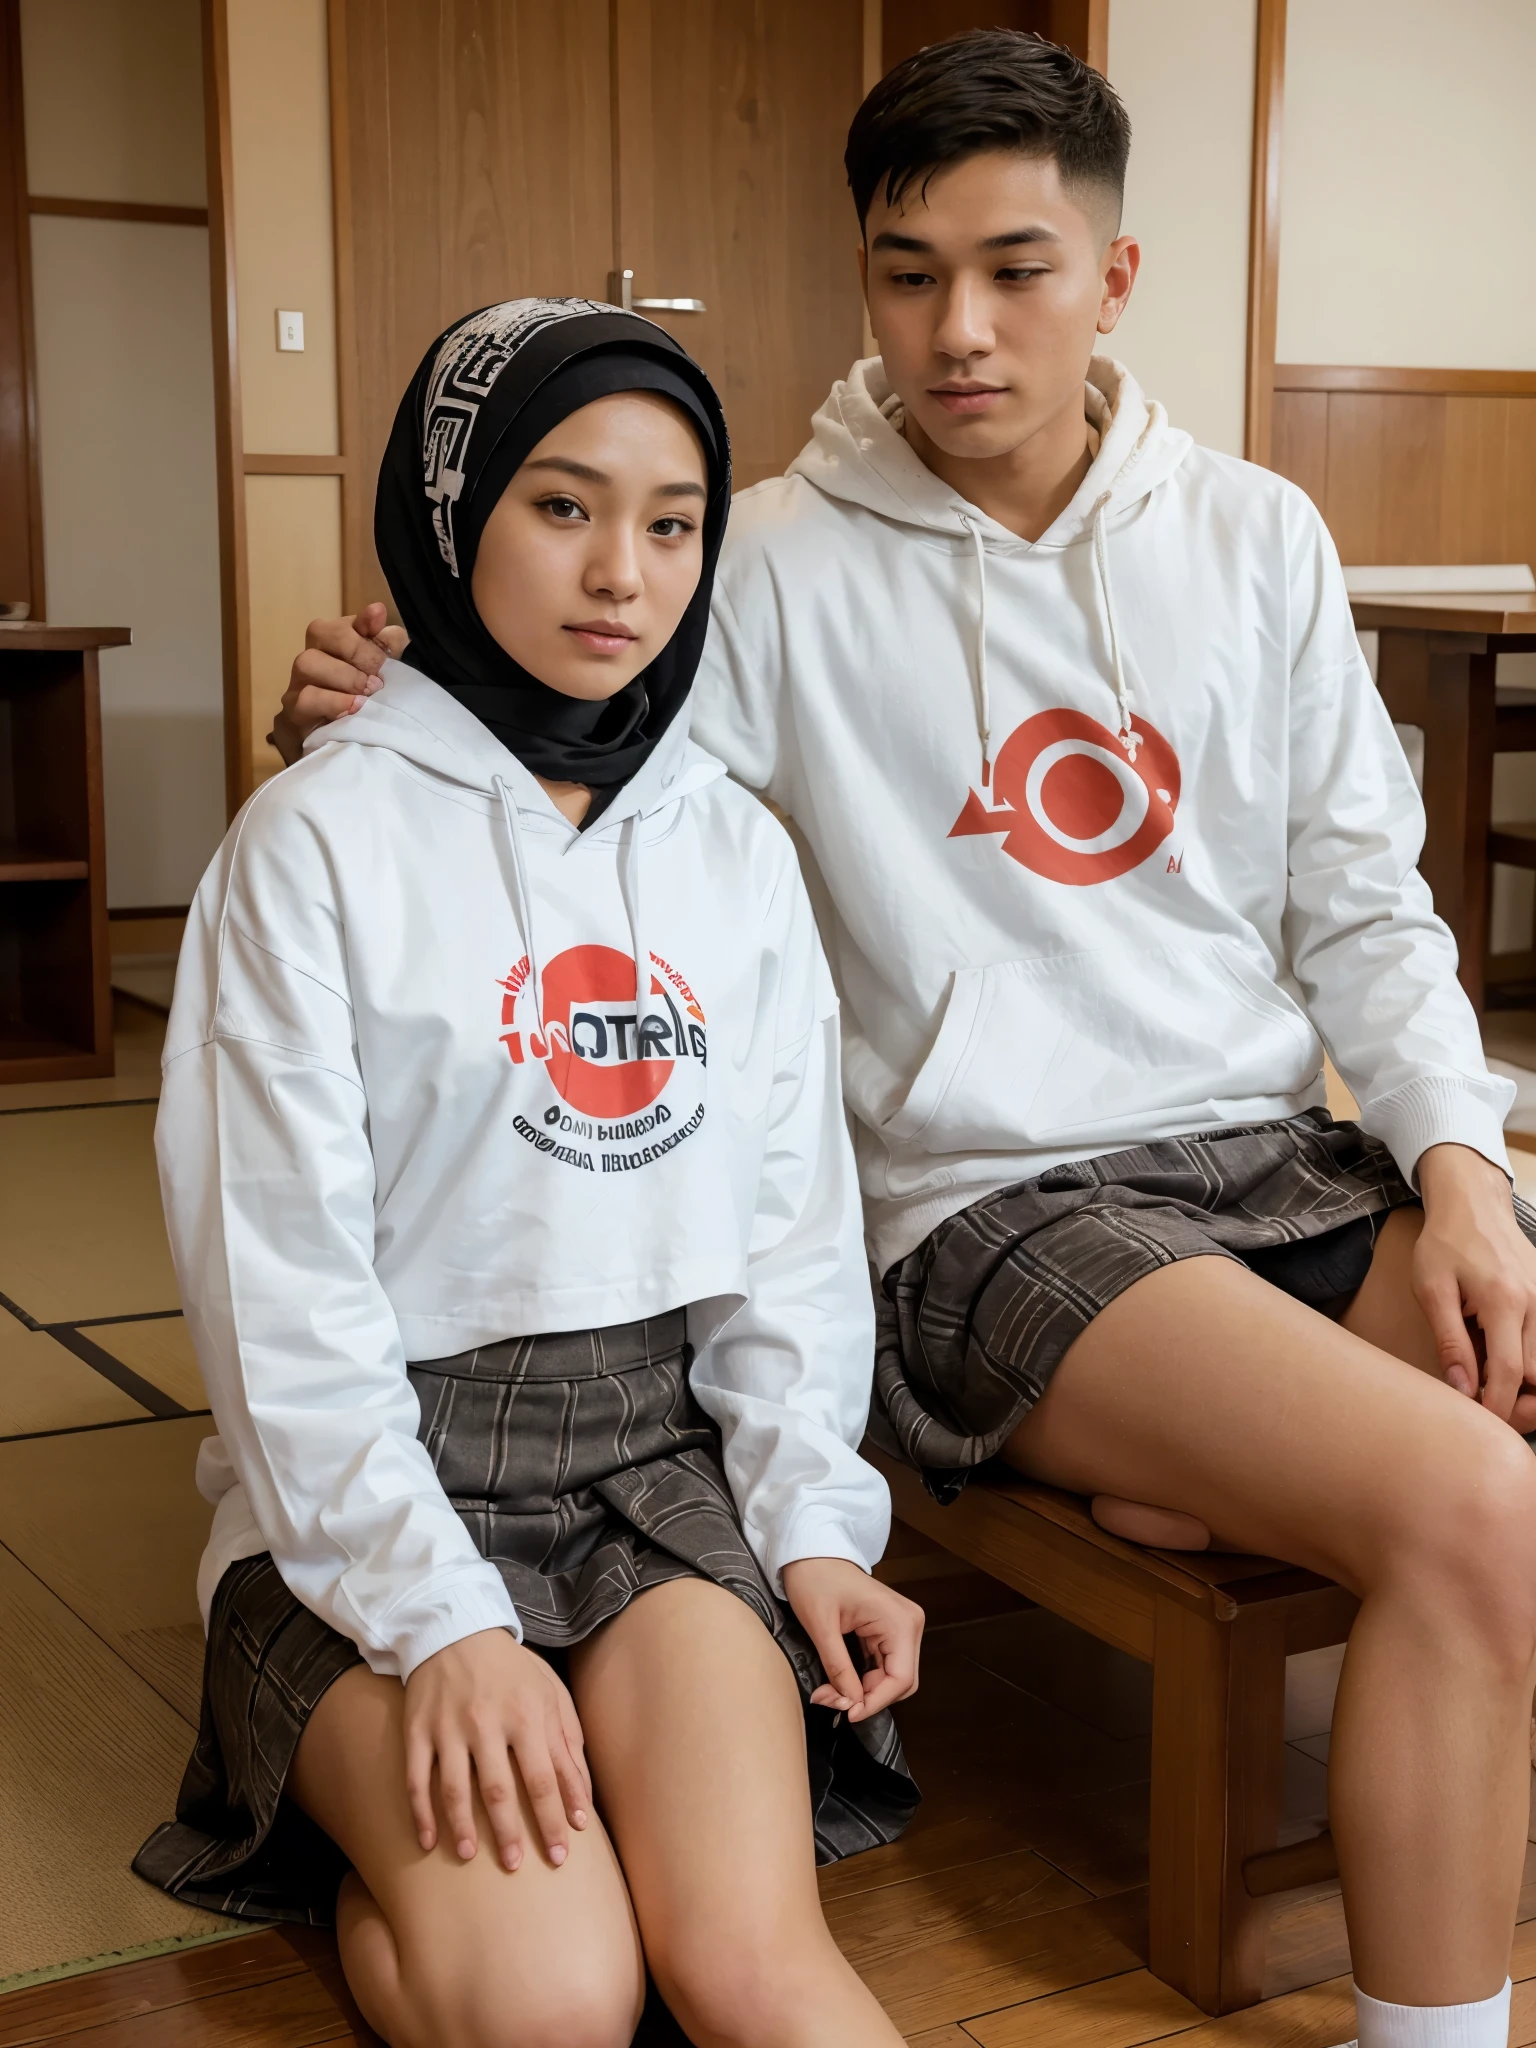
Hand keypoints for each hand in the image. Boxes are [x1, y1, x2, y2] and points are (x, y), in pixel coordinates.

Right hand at [268, 602, 406, 765]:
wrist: (354, 751)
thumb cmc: (372, 707)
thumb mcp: (387, 674)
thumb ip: (385, 643)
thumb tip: (377, 612)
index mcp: (336, 644)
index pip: (341, 621)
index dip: (362, 624)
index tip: (383, 634)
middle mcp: (314, 658)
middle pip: (319, 632)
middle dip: (355, 650)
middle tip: (379, 676)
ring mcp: (299, 685)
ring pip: (307, 662)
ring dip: (343, 676)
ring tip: (368, 694)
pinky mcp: (292, 715)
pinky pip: (304, 700)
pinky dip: (331, 702)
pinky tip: (353, 709)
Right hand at [402, 1627, 590, 1872]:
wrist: (456, 1629)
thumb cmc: (512, 1670)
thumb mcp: (551, 1694)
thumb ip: (569, 1744)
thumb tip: (582, 1800)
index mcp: (526, 1713)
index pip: (544, 1778)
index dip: (554, 1818)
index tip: (562, 1853)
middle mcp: (486, 1722)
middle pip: (498, 1790)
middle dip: (509, 1833)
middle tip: (516, 1867)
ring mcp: (448, 1728)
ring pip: (454, 1789)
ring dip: (462, 1827)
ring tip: (471, 1857)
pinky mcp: (418, 1730)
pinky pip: (416, 1778)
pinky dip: (420, 1813)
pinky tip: (428, 1841)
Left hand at [782, 1556, 922, 1721]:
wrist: (813, 1553)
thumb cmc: (816, 1578)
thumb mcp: (822, 1626)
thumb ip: (839, 1668)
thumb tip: (850, 1703)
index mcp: (899, 1620)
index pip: (901, 1678)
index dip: (876, 1702)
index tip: (848, 1713)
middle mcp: (908, 1624)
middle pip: (901, 1681)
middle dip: (869, 1698)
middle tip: (834, 1702)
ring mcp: (901, 1627)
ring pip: (894, 1677)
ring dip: (866, 1692)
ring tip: (833, 1693)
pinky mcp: (890, 1630)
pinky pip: (885, 1666)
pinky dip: (866, 1680)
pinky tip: (842, 1682)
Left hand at [1414, 1143, 1535, 1430]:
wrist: (1472, 1205)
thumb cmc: (1445, 1244)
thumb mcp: (1432, 1290)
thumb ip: (1449, 1341)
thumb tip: (1462, 1389)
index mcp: (1503, 1301)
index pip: (1510, 1373)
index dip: (1498, 1406)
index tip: (1481, 1420)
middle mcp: (1535, 1303)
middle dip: (1517, 1402)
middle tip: (1485, 1407)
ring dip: (1525, 1383)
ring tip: (1491, 1384)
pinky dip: (1529, 1360)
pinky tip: (1501, 1358)